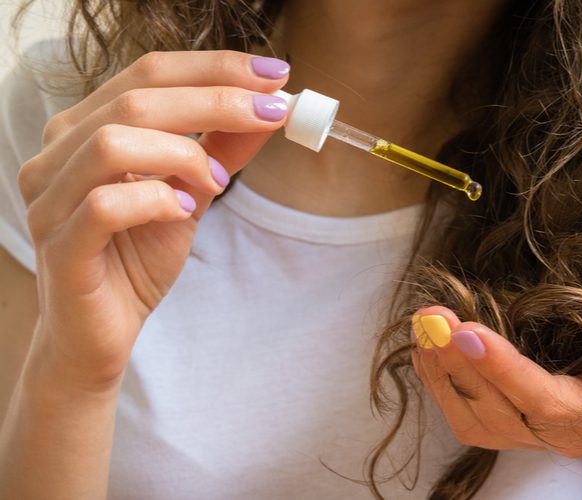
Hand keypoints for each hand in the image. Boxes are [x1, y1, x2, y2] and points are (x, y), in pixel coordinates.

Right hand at [16, 51, 289, 390]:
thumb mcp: (189, 193)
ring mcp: (49, 199)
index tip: (275, 73)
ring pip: (113, 142)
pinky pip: (105, 206)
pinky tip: (181, 212)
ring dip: (182, 153)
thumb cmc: (137, 258)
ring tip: (215, 182)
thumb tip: (268, 109)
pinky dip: (155, 201)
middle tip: (271, 113)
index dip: (215, 67)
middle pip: (136, 98)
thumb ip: (220, 151)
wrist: (102, 332)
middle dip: (216, 99)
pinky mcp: (58, 246)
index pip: (149, 73)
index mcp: (85, 129)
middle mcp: (58, 154)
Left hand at [410, 306, 581, 455]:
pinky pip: (460, 413)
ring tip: (423, 325)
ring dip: (439, 372)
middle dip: (458, 364)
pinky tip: (425, 345)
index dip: (502, 369)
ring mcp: (525, 437)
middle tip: (432, 316)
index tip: (467, 331)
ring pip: (470, 420)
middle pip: (497, 412)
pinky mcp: (500, 427)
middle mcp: (557, 436)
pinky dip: (436, 379)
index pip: (544, 402)